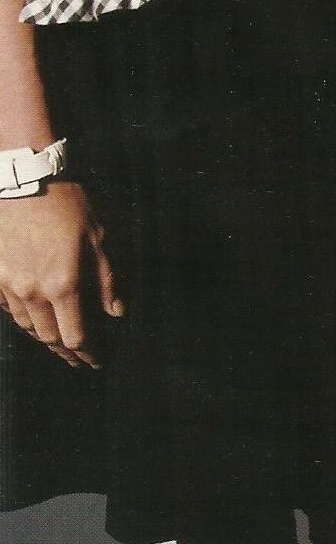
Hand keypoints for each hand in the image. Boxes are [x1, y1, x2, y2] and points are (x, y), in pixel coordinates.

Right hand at [0, 180, 123, 368]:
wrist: (24, 182)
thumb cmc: (65, 204)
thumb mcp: (96, 237)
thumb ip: (106, 279)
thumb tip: (116, 312)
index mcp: (63, 284)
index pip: (76, 334)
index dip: (87, 352)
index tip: (96, 361)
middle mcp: (34, 293)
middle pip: (49, 337)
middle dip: (66, 352)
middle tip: (78, 359)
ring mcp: (11, 287)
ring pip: (27, 326)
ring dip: (44, 339)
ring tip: (58, 345)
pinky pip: (10, 310)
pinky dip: (24, 319)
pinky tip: (33, 321)